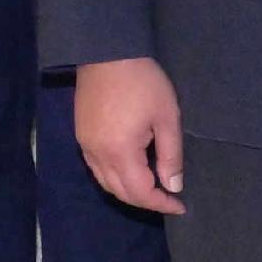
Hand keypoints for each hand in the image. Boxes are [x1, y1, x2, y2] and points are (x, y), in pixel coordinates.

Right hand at [75, 56, 185, 214]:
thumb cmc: (144, 83)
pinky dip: (114, 178)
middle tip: (169, 199)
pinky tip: (131, 172)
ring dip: (128, 191)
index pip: (140, 192)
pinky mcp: (81, 136)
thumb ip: (171, 155)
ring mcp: (85, 146)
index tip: (180, 206)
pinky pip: (96, 169)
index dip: (161, 203)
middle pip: (119, 192)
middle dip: (145, 201)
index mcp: (119, 152)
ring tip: (153, 189)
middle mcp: (96, 155)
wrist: (107, 54)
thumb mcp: (167, 117)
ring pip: (105, 183)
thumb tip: (173, 186)